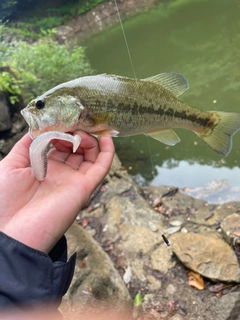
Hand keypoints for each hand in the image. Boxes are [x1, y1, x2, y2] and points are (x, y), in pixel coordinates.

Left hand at [0, 132, 114, 252]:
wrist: (9, 232)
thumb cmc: (4, 201)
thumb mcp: (10, 165)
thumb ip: (26, 145)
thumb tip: (39, 126)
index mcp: (44, 168)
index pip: (59, 144)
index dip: (62, 130)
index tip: (61, 118)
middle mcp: (61, 173)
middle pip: (77, 148)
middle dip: (77, 132)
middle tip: (74, 122)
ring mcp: (73, 180)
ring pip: (91, 155)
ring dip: (90, 139)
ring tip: (80, 132)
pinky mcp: (83, 188)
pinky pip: (101, 168)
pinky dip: (107, 152)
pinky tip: (106, 136)